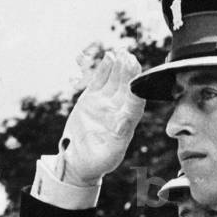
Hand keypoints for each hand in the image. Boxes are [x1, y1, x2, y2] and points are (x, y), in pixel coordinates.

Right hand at [58, 49, 144, 184]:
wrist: (78, 160)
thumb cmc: (96, 162)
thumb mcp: (108, 155)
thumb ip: (118, 138)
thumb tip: (125, 122)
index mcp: (126, 123)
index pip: (135, 103)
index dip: (137, 90)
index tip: (138, 79)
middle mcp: (119, 110)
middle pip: (126, 87)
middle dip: (129, 73)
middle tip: (130, 57)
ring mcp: (106, 102)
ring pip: (114, 80)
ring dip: (118, 67)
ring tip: (121, 53)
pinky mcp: (93, 97)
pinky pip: (100, 80)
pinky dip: (104, 69)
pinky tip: (109, 57)